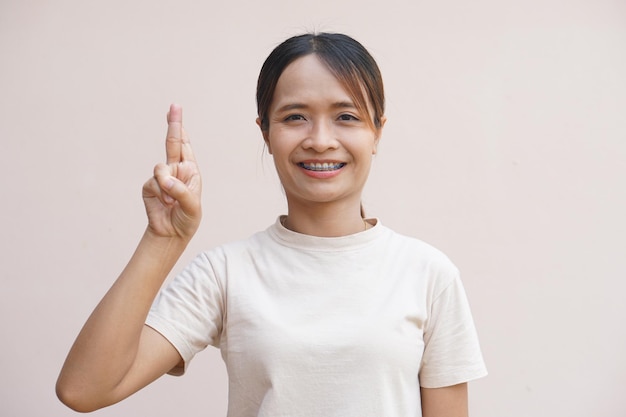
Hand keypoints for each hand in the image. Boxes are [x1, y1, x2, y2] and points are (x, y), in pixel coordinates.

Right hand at [142, 104, 201, 238]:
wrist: (171, 233)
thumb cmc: (186, 219)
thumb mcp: (192, 207)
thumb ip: (181, 191)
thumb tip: (163, 179)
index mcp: (190, 171)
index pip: (185, 145)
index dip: (179, 127)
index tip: (175, 108)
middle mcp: (176, 170)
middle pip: (173, 143)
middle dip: (173, 124)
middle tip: (174, 106)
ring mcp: (161, 177)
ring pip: (161, 169)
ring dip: (168, 186)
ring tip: (172, 201)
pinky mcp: (150, 186)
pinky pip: (154, 183)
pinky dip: (160, 193)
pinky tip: (165, 203)